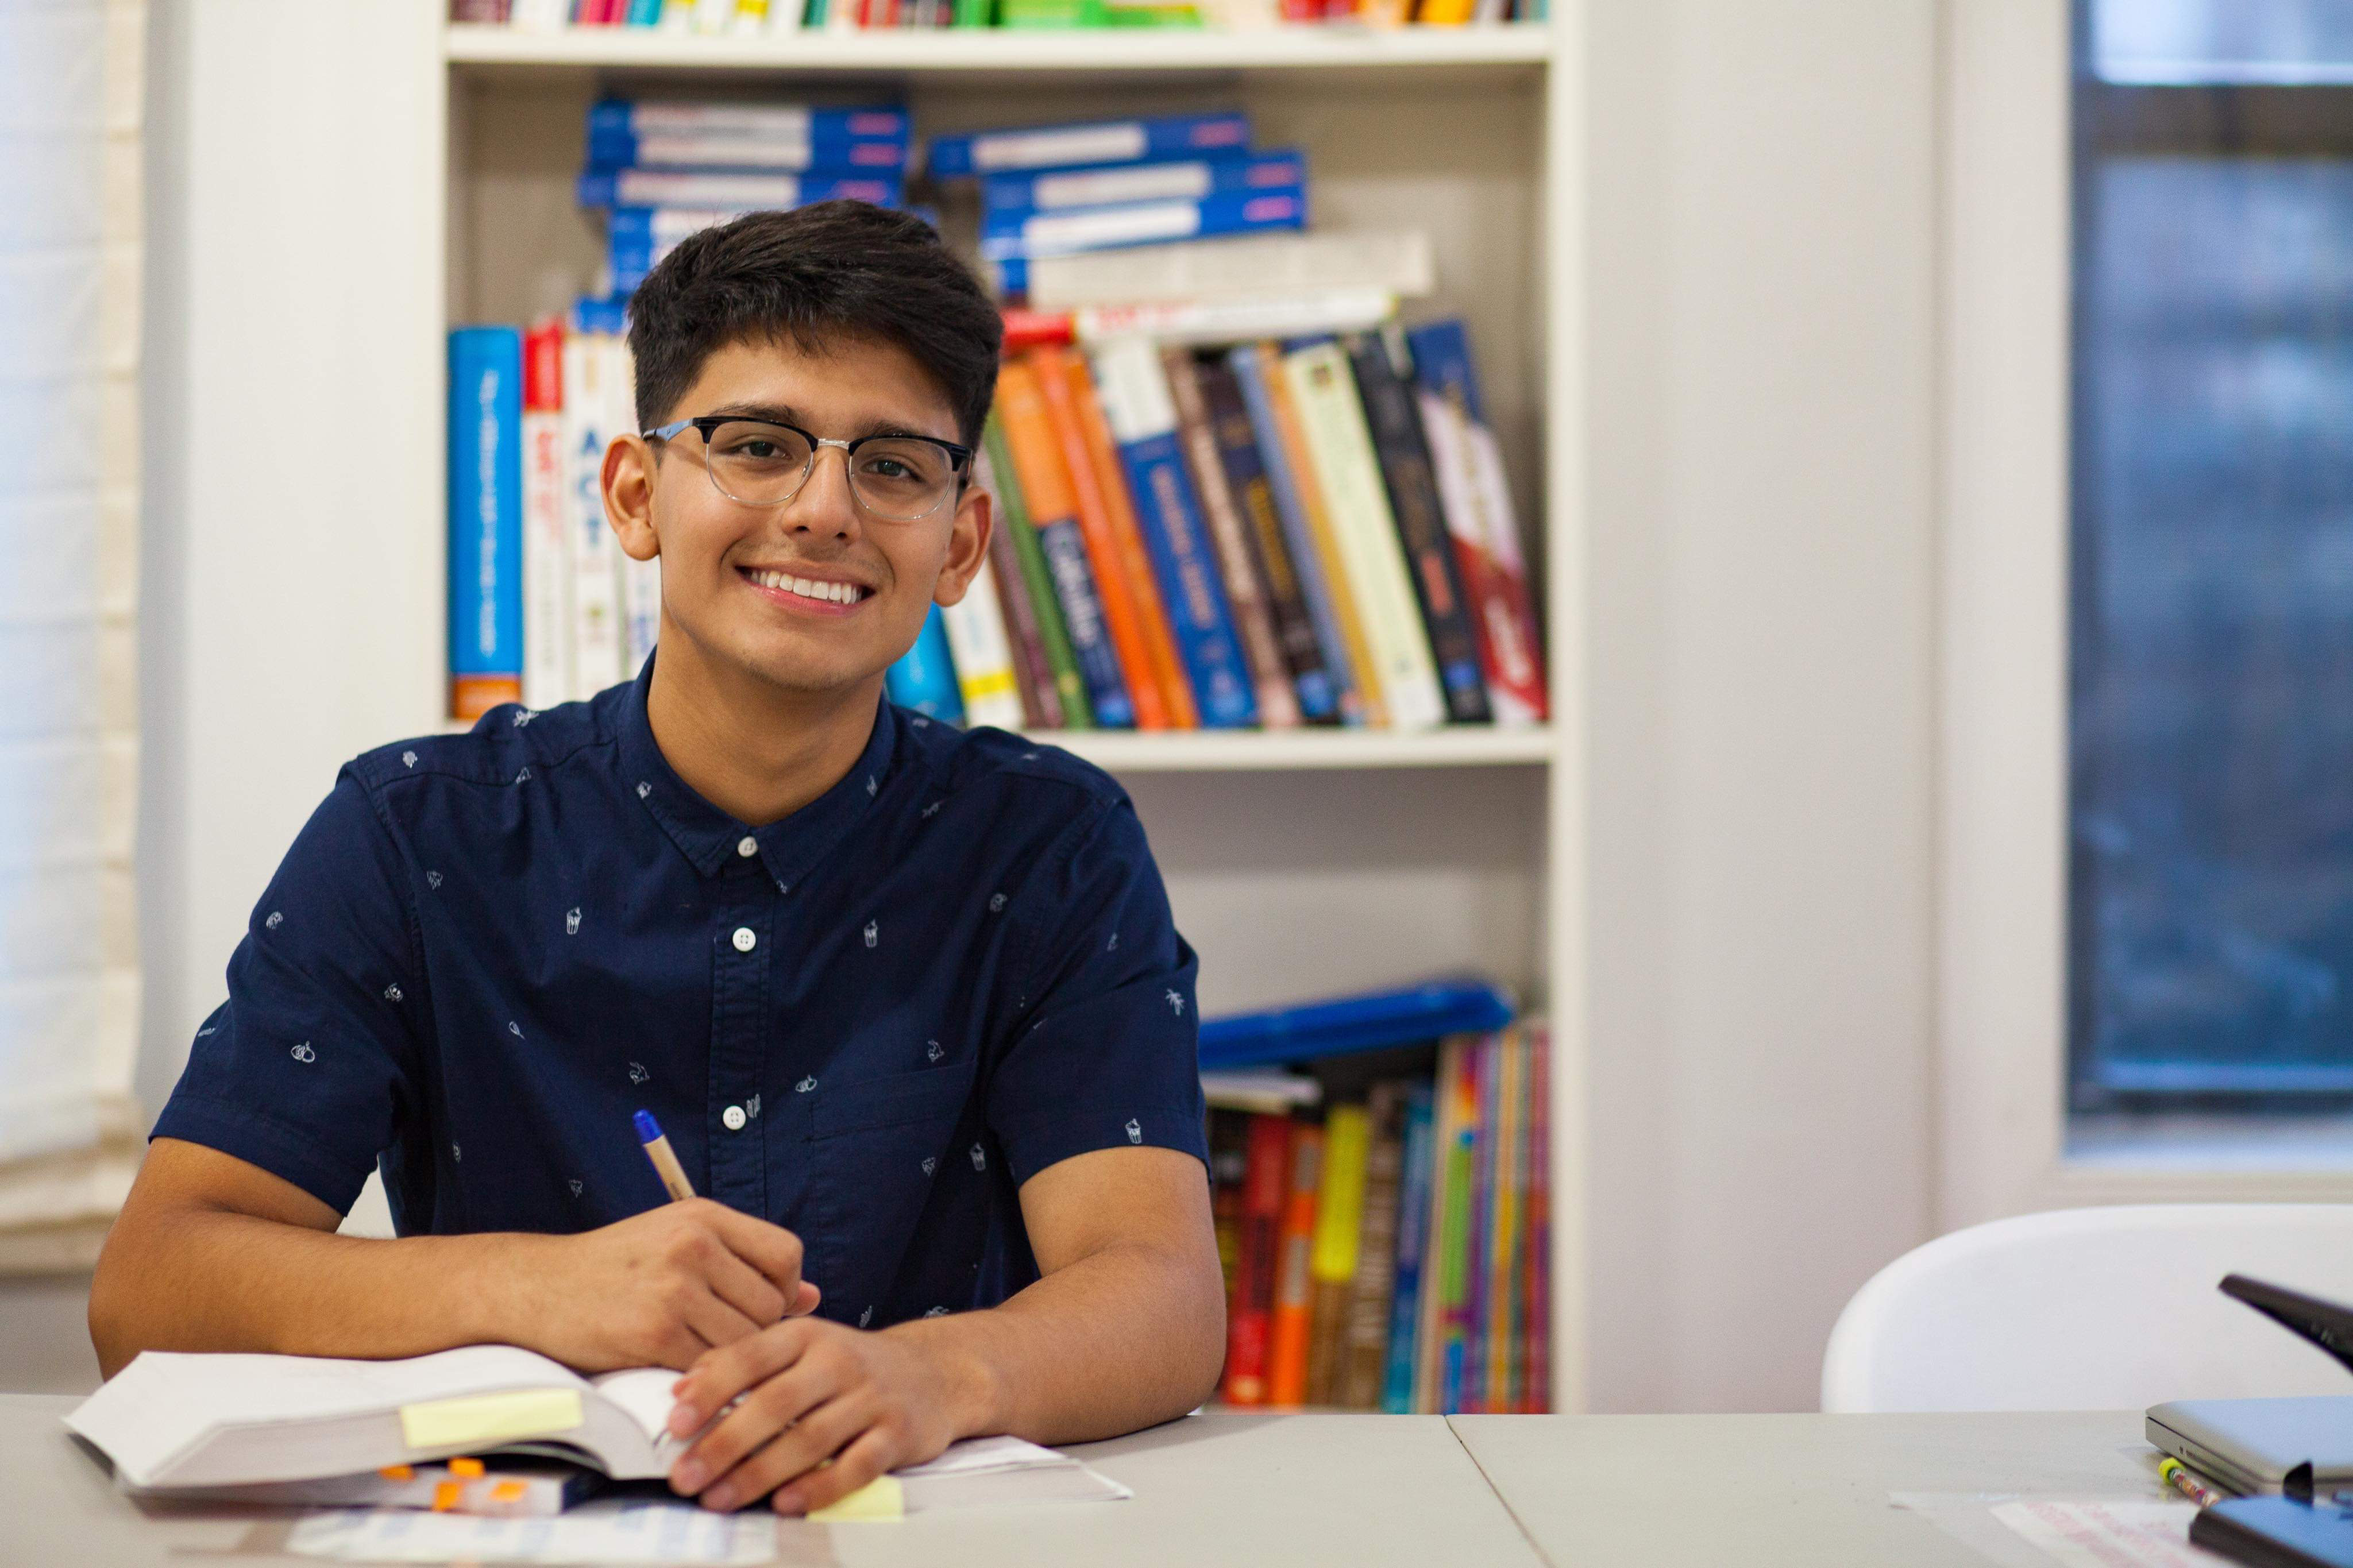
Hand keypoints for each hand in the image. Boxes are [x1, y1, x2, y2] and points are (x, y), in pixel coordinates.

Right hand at [500, 1199, 820, 1371]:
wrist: (534, 1287)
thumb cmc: (614, 1267)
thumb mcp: (678, 1241)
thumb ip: (745, 1264)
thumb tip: (813, 1298)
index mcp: (703, 1216)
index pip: (786, 1254)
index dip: (786, 1287)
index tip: (761, 1304)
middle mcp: (693, 1245)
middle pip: (771, 1306)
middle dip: (757, 1331)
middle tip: (720, 1336)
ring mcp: (674, 1289)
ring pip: (746, 1341)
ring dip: (730, 1357)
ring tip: (697, 1349)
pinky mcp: (654, 1333)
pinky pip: (711, 1366)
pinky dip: (703, 1375)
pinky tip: (677, 1365)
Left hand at [663, 1317, 974, 1513]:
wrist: (933, 1374)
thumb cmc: (848, 1367)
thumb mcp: (799, 1348)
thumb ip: (742, 1362)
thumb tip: (680, 1390)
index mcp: (807, 1336)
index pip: (751, 1357)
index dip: (710, 1390)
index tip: (674, 1423)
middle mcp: (840, 1361)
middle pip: (776, 1403)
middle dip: (724, 1443)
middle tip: (685, 1475)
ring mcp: (872, 1398)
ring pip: (811, 1438)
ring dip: (760, 1473)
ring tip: (719, 1498)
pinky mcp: (898, 1434)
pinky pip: (857, 1465)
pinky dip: (820, 1487)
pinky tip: (786, 1502)